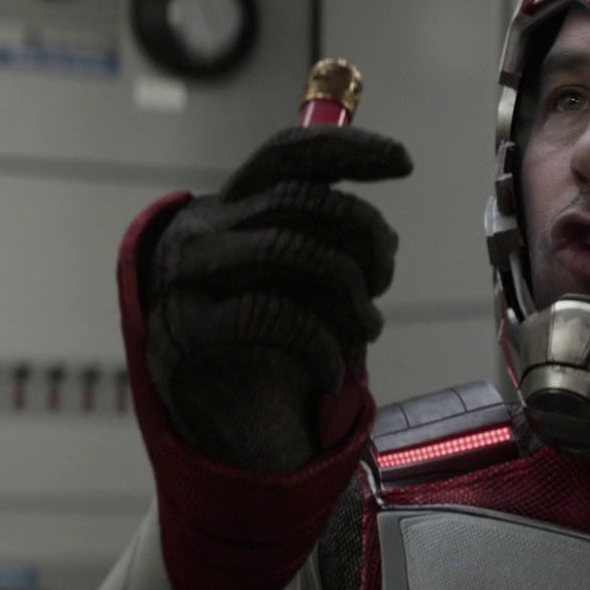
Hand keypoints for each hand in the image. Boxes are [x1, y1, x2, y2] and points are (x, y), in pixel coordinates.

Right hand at [143, 126, 410, 473]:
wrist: (217, 439)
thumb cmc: (268, 359)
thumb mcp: (298, 292)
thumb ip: (324, 250)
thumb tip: (379, 237)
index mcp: (228, 211)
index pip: (287, 154)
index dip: (349, 149)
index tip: (403, 163)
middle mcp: (201, 232)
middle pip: (299, 200)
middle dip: (363, 233)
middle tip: (384, 280)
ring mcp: (186, 279)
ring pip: (289, 249)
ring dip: (349, 291)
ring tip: (368, 328)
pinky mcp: (187, 331)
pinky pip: (271, 315)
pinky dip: (321, 345)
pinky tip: (335, 372)